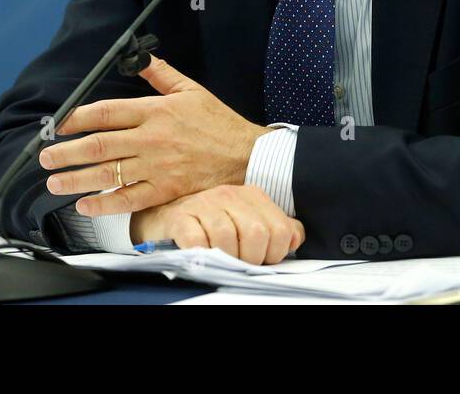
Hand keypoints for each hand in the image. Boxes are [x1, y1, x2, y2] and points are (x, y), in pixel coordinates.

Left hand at [39, 54, 271, 217]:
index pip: (106, 112)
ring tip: (54, 182)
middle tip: (45, 157)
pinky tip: (85, 205)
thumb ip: (162, 75)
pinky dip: (104, 204)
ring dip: (76, 178)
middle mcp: (151, 139)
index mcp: (155, 111)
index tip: (58, 125)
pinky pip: (128, 199)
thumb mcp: (191, 91)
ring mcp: (157, 167)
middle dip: (66, 151)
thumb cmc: (219, 123)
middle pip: (99, 145)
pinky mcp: (165, 190)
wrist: (246, 155)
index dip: (77, 118)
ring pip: (108, 173)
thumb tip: (142, 58)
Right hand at [131, 184, 304, 264]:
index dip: (273, 254)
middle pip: (256, 234)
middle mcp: (229, 195)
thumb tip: (295, 238)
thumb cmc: (210, 224)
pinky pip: (198, 242)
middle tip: (239, 264)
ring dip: (226, 258)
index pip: (279, 230)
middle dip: (251, 259)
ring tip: (220, 260)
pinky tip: (201, 255)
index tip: (260, 260)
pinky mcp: (180, 218)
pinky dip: (202, 254)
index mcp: (252, 195)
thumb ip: (276, 228)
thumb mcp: (247, 221)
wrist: (164, 218)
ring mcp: (203, 204)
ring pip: (227, 239)